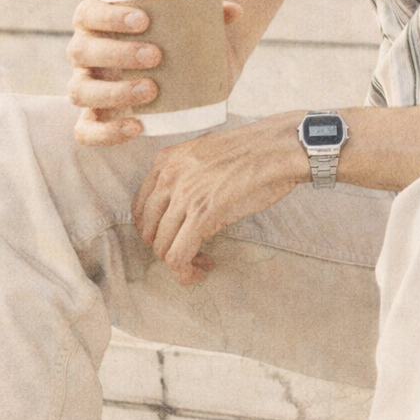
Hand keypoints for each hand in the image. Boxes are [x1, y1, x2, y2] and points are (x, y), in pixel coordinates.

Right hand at [66, 0, 243, 146]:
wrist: (175, 75)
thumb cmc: (176, 41)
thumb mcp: (191, 25)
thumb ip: (212, 14)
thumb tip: (236, 11)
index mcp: (97, 23)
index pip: (87, 14)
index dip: (108, 15)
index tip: (144, 19)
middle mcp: (84, 54)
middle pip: (82, 51)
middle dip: (117, 53)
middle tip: (156, 55)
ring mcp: (85, 87)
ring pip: (79, 91)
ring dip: (114, 91)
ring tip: (151, 89)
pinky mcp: (93, 119)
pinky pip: (85, 131)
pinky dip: (106, 132)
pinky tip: (137, 126)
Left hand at [131, 112, 307, 285]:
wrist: (278, 147)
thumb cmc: (252, 150)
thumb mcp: (204, 153)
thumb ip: (184, 174)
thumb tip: (178, 205)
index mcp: (165, 160)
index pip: (140, 208)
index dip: (156, 230)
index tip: (176, 236)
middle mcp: (168, 176)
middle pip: (147, 230)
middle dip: (166, 247)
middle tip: (191, 252)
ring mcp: (183, 195)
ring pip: (160, 247)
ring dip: (178, 263)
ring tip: (200, 263)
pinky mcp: (202, 214)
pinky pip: (177, 256)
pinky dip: (186, 272)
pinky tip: (203, 269)